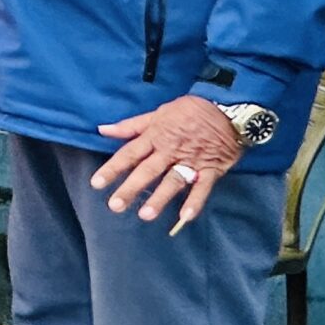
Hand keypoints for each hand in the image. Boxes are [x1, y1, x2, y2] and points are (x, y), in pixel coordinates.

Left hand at [92, 96, 243, 230]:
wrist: (228, 107)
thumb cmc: (190, 110)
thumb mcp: (158, 113)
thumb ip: (130, 126)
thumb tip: (102, 129)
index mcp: (156, 136)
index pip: (129, 154)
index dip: (112, 168)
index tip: (97, 183)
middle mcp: (170, 150)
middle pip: (147, 171)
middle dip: (131, 188)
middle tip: (115, 206)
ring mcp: (191, 160)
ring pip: (172, 180)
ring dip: (159, 198)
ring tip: (145, 214)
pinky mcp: (210, 168)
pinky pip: (202, 187)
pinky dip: (195, 202)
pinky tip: (185, 217)